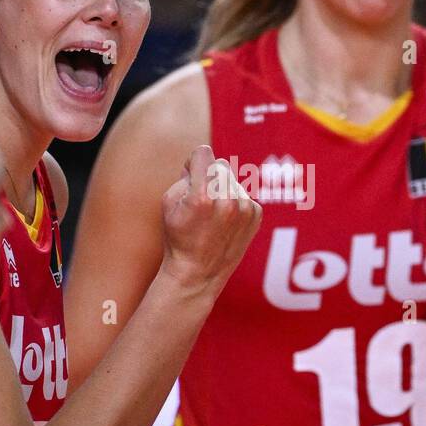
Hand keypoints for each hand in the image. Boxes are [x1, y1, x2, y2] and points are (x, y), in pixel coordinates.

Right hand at [159, 144, 261, 296]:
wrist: (198, 273)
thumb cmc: (179, 237)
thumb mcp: (169, 203)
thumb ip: (185, 175)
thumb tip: (201, 160)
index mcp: (202, 196)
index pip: (203, 153)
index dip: (194, 161)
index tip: (191, 173)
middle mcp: (227, 201)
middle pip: (219, 165)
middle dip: (209, 177)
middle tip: (201, 200)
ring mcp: (245, 208)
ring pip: (233, 180)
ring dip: (222, 190)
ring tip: (213, 216)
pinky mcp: (256, 214)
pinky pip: (244, 194)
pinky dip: (234, 203)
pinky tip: (225, 222)